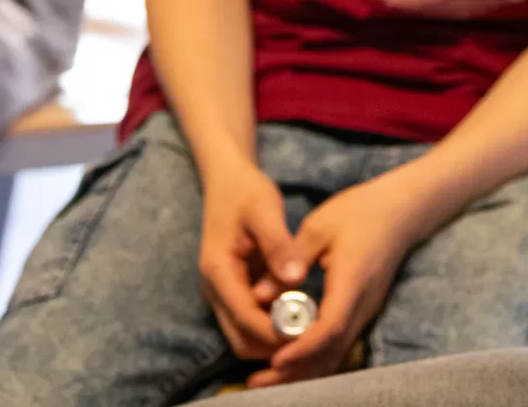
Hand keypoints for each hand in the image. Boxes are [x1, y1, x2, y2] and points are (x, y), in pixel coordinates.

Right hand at [198, 156, 306, 361]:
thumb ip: (278, 245)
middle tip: (312, 339)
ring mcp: (222, 293)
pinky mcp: (233, 292)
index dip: (274, 333)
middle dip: (274, 346)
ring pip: (244, 337)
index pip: (245, 319)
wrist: (227, 180)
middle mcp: (215, 290)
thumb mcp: (264, 209)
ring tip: (309, 331)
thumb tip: (296, 279)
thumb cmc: (245, 191)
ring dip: (272, 341)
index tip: (307, 336)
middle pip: (241, 339)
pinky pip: (249, 324)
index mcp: (219, 271)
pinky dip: (270, 330)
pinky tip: (298, 318)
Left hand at [245, 170, 431, 388]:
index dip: (303, 348)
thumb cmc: (359, 212)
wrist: (400, 212)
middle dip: (295, 371)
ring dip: (303, 371)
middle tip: (257, 383)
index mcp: (352, 281)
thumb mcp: (319, 226)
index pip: (331, 327)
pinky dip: (314, 360)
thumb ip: (289, 259)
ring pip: (336, 355)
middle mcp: (363, 305)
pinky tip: (290, 364)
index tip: (275, 359)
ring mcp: (365, 312)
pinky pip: (339, 346)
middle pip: (331, 352)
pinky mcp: (362, 313)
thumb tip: (257, 294)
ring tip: (266, 380)